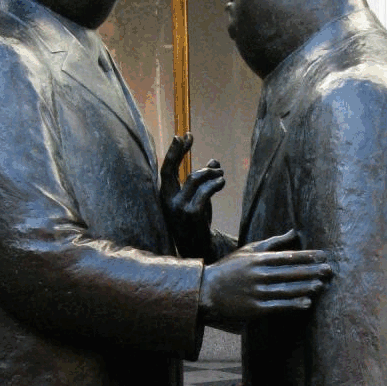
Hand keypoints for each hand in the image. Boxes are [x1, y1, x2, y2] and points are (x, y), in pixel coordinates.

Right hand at [160, 132, 224, 259]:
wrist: (198, 249)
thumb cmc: (196, 222)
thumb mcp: (198, 199)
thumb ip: (203, 181)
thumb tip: (214, 161)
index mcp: (165, 197)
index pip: (165, 169)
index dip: (173, 152)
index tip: (182, 136)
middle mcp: (167, 201)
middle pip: (171, 169)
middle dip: (178, 151)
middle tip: (188, 136)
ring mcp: (179, 207)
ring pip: (194, 178)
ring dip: (210, 172)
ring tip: (220, 173)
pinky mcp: (192, 213)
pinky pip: (205, 191)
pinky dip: (215, 183)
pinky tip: (221, 182)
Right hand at [199, 230, 331, 327]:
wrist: (206, 290)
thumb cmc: (230, 269)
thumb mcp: (249, 251)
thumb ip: (273, 243)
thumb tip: (294, 232)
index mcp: (258, 260)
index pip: (287, 257)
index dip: (306, 256)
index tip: (323, 255)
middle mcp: (259, 275)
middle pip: (290, 273)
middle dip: (311, 271)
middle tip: (329, 270)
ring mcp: (257, 292)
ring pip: (286, 289)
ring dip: (305, 287)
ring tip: (322, 285)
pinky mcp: (255, 309)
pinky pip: (278, 306)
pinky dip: (293, 304)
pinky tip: (307, 303)